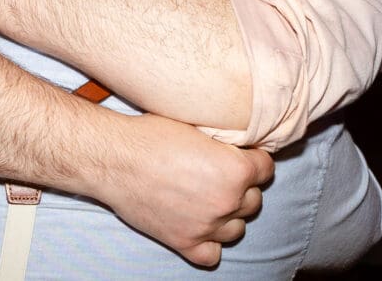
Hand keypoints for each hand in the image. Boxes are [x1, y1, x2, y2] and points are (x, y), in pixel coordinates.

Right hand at [90, 113, 272, 266]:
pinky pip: (212, 255)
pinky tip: (199, 227)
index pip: (266, 168)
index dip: (253, 159)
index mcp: (236, 169)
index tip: (241, 156)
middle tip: (219, 175)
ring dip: (228, 215)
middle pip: (254, 200)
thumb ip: (224, 142)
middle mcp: (227, 200)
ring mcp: (206, 226)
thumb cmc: (151, 135)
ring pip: (237, 229)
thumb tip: (237, 145)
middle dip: (241, 188)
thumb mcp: (197, 126)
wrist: (114, 159)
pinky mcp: (183, 242)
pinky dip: (209, 243)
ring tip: (209, 200)